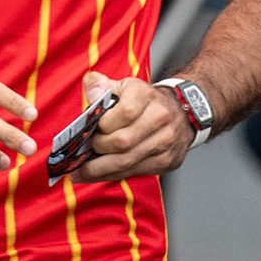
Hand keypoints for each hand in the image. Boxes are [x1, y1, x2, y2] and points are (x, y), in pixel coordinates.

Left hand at [73, 71, 193, 183]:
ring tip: (80, 171)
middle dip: (98, 148)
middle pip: (123, 141)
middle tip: (84, 150)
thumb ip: (101, 85)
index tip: (93, 127)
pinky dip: (112, 175)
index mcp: (146, 96)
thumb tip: (91, 89)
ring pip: (127, 162)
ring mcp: (165, 141)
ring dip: (99, 169)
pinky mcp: (165, 160)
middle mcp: (159, 118)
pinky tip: (97, 174)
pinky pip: (134, 172)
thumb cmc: (145, 101)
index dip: (104, 123)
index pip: (125, 112)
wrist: (180, 112)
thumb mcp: (124, 86)